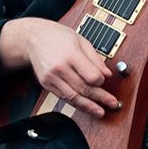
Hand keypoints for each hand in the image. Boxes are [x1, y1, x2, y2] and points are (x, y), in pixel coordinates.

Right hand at [0, 18, 117, 117]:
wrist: (35, 38)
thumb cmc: (58, 36)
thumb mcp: (81, 40)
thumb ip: (95, 58)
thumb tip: (107, 74)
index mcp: (71, 54)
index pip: (91, 76)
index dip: (101, 81)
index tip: (105, 80)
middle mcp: (60, 68)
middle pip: (84, 89)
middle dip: (100, 98)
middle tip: (112, 103)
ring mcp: (51, 78)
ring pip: (73, 97)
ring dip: (89, 107)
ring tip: (100, 112)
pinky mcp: (46, 85)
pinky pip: (63, 98)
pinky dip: (76, 104)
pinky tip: (85, 107)